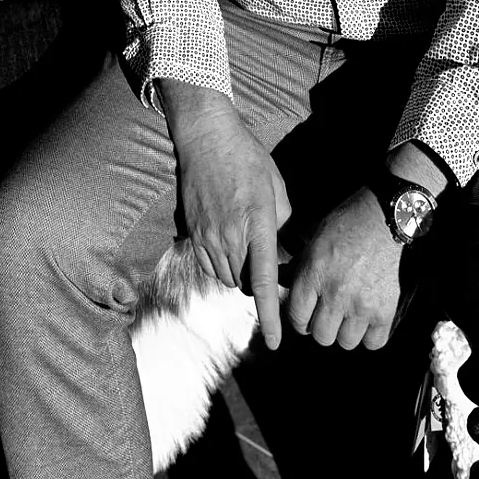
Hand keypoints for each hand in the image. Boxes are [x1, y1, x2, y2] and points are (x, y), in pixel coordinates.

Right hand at [159, 82, 290, 349]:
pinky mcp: (192, 232)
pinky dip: (223, 265)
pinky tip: (231, 246)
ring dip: (240, 275)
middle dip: (259, 285)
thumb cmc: (246, 157)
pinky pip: (210, 265)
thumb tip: (286, 251)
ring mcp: (207, 235)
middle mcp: (229, 235)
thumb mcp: (275, 186)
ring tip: (250, 250)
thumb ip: (283, 223)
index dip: (270, 314)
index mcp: (256, 223)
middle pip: (245, 283)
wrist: (205, 136)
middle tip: (272, 269)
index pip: (263, 281)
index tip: (274, 341)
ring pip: (227, 277)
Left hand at [287, 186, 401, 349]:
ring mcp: (362, 305)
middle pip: (321, 336)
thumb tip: (280, 284)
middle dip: (321, 326)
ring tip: (348, 314)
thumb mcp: (312, 242)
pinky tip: (366, 318)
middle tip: (327, 313)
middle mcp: (336, 293)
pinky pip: (373, 342)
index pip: (297, 319)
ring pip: (345, 342)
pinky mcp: (385, 310)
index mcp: (313, 275)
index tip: (306, 314)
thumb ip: (297, 269)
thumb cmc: (344, 225)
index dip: (299, 318)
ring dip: (345, 331)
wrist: (382, 217)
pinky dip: (370, 334)